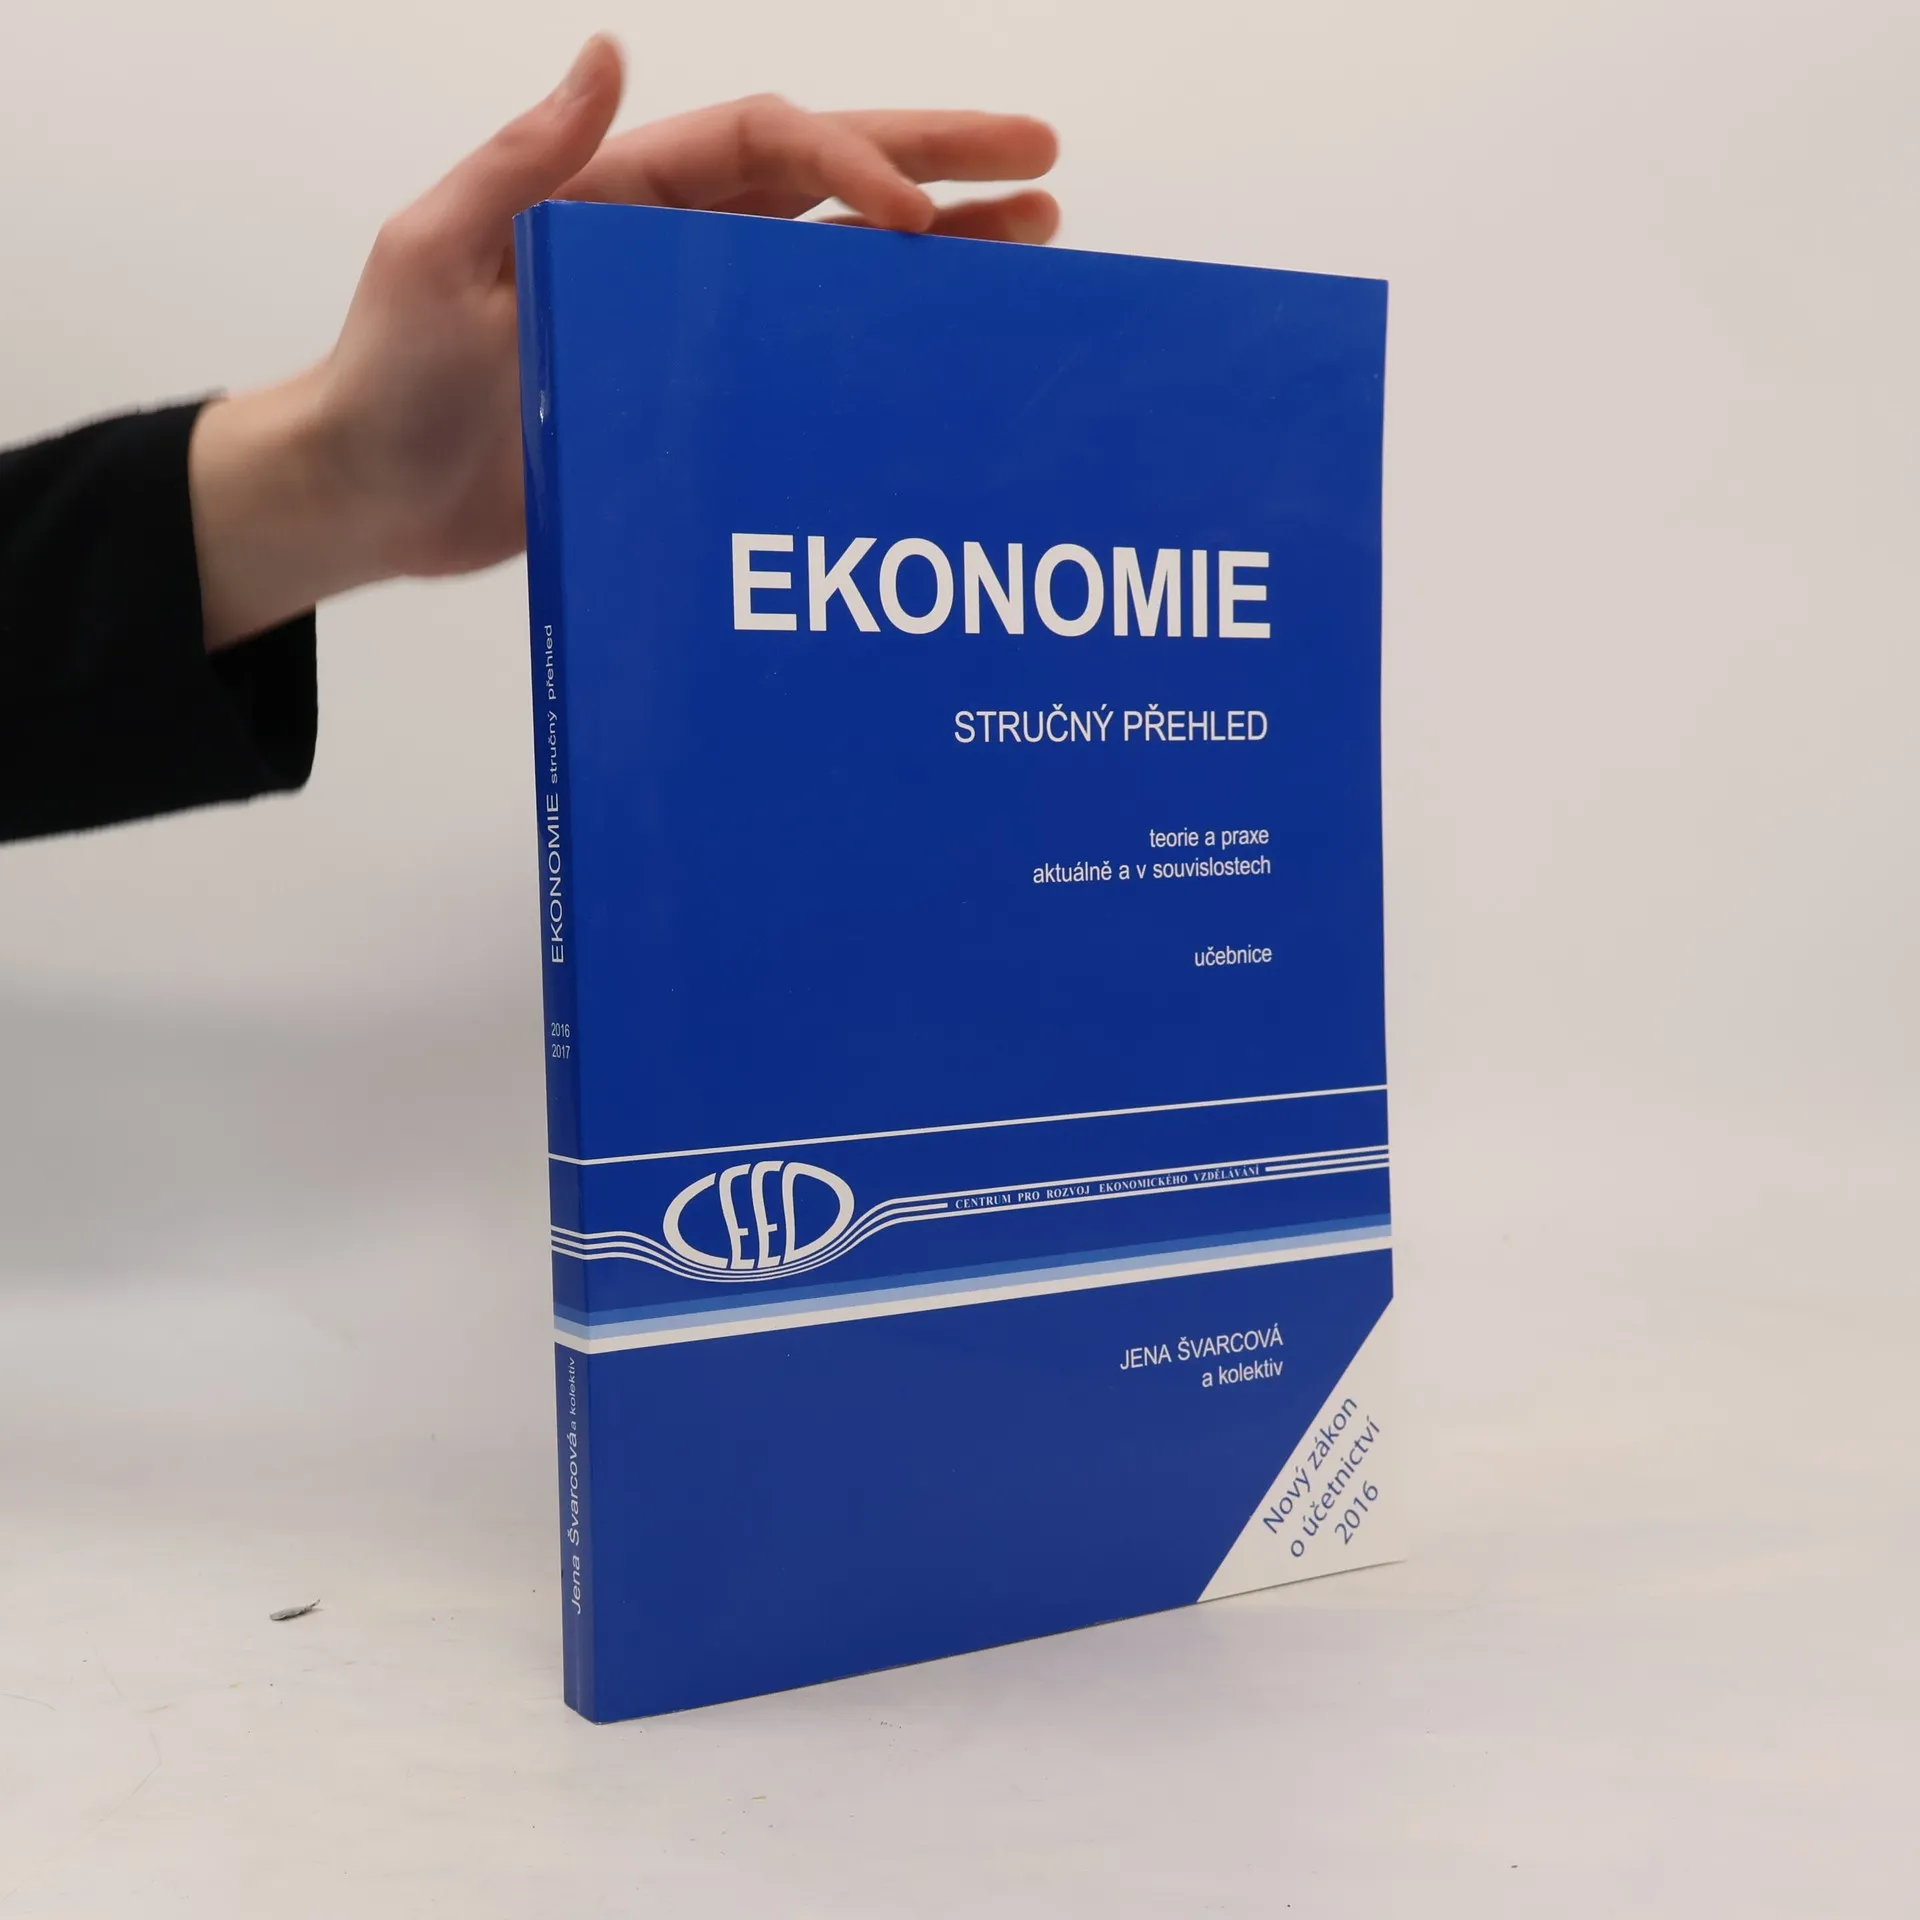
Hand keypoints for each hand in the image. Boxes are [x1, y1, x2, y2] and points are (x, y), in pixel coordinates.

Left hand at [189, 36, 1058, 648]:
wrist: (375, 497)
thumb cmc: (387, 378)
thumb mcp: (434, 253)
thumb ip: (521, 161)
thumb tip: (606, 53)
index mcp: (619, 194)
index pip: (763, 147)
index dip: (850, 163)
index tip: (917, 215)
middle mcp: (674, 243)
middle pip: (828, 178)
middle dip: (938, 160)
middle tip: (1041, 162)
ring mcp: (697, 321)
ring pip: (840, 261)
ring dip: (939, 241)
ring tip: (1036, 234)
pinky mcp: (703, 398)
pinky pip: (811, 352)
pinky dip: (884, 336)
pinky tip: (949, 337)